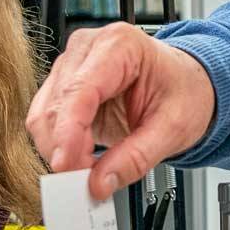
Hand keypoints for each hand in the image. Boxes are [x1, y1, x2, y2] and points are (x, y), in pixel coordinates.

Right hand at [27, 22, 216, 200]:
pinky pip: (47, 120)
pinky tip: (82, 156)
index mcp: (120, 46)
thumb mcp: (173, 128)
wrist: (186, 83)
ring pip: (44, 114)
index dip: (68, 132)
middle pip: (56, 105)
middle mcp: (88, 48)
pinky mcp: (63, 85)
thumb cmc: (184, 92)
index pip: (80, 90)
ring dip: (59, 149)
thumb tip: (99, 184)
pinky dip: (59, 145)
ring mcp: (72, 65)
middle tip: (86, 180)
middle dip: (65, 148)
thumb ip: (136, 157)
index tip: (66, 166)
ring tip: (89, 169)